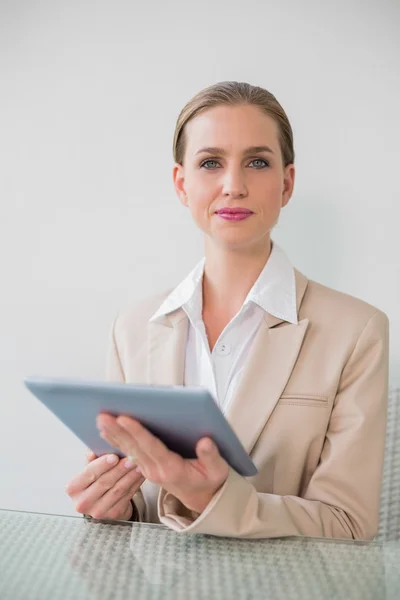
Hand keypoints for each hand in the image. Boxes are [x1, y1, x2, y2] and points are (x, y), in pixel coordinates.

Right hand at [65, 448, 144, 520]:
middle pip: (104, 482)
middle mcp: (82, 502)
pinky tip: (141, 474)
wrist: (102, 501)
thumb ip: (92, 458)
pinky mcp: (113, 514)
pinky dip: (136, 483)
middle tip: (131, 458)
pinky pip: (127, 496)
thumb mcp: (90, 467)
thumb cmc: (96, 479)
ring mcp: (98, 511)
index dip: (102, 464)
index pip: (89, 473)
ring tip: (139, 464)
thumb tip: (93, 451)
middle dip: (120, 469)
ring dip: (130, 475)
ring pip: (118, 490)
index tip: (115, 456)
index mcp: (73, 488)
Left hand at [96, 413, 229, 513]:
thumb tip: (205, 441)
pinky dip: (117, 442)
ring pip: (128, 450)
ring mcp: (148, 471)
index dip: (137, 432)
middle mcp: (156, 470)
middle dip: (117, 431)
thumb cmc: (210, 480)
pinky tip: (106, 432)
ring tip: (100, 421)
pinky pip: (129, 454)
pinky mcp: (146, 469)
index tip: (124, 418)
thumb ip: (211, 456)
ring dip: (113, 435)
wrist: (202, 498)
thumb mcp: (218, 470)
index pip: (151, 447)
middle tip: (102, 416)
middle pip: (133, 447)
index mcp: (172, 469)